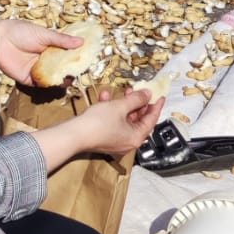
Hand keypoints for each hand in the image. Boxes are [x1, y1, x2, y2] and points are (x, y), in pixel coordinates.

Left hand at [0, 19, 82, 86]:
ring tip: (71, 77)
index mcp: (51, 48)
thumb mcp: (44, 34)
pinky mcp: (31, 80)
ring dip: (64, 79)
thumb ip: (62, 40)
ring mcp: (39, 70)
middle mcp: (46, 60)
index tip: (87, 58)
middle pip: (63, 67)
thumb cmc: (20, 32)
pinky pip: (44, 84)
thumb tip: (81, 41)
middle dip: (72, 70)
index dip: (77, 56)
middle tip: (80, 70)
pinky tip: (60, 82)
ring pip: (55, 77)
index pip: (67, 54)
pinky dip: (52, 85)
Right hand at [37, 87, 162, 172]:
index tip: (160, 96)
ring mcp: (116, 141)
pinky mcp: (104, 138)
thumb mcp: (120, 107)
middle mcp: (128, 142)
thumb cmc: (98, 123)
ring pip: (124, 120)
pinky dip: (111, 111)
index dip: (156, 106)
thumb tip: (147, 94)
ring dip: (123, 104)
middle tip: (139, 91)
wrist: (73, 135)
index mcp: (136, 138)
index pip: (151, 120)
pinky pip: (112, 123)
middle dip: (137, 103)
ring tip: (124, 91)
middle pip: (138, 120)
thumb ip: (136, 99)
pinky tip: (105, 97)